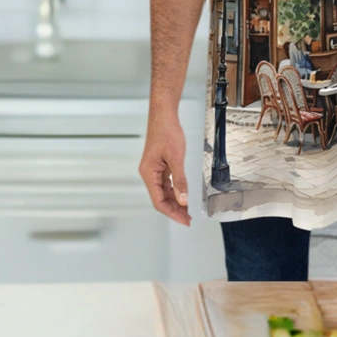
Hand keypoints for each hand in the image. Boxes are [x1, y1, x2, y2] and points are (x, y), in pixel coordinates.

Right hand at [139, 104, 190, 225]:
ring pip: (164, 192)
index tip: (183, 220)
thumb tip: (183, 198)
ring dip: (175, 202)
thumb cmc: (166, 132)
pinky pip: (167, 184)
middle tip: (188, 219)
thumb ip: (180, 180)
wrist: (164, 116)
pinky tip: (183, 196)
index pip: (158, 201)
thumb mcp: (176, 158)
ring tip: (187, 211)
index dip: (171, 212)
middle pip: (160, 199)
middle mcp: (149, 173)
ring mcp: (155, 170)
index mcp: (149, 173)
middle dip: (174, 210)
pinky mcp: (161, 166)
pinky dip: (175, 191)